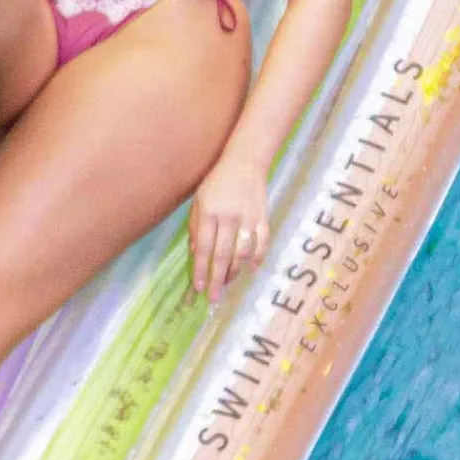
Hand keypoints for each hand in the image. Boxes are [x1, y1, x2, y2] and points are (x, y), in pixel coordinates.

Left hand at [188, 155, 269, 304]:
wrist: (244, 163)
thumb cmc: (216, 182)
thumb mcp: (198, 201)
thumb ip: (196, 226)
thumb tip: (196, 253)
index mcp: (209, 213)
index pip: (204, 247)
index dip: (201, 269)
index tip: (199, 287)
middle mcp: (228, 217)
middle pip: (223, 254)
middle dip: (217, 278)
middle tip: (214, 297)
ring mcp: (248, 218)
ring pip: (242, 252)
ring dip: (235, 271)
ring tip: (229, 284)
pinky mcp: (263, 217)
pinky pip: (262, 242)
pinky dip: (258, 257)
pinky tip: (252, 269)